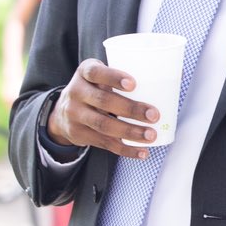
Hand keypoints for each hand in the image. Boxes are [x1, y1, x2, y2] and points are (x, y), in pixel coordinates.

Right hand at [46, 59, 160, 157]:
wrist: (62, 112)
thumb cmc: (94, 89)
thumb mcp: (98, 76)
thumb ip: (118, 78)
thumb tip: (163, 85)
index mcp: (84, 73)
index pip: (96, 73)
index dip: (114, 78)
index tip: (134, 84)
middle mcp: (76, 92)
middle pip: (104, 102)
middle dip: (131, 109)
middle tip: (154, 115)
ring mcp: (75, 115)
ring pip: (104, 126)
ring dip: (130, 132)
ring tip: (151, 135)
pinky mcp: (79, 134)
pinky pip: (104, 144)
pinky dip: (126, 150)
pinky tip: (142, 152)